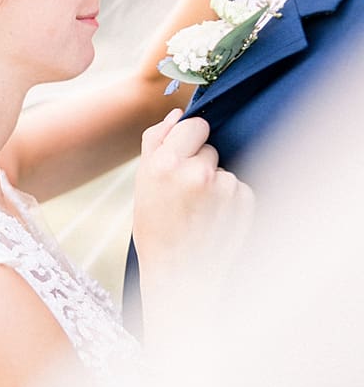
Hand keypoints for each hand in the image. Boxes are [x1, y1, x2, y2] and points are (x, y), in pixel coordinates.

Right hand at [133, 108, 253, 282]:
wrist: (179, 272)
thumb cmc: (155, 227)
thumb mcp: (142, 182)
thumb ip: (156, 142)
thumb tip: (176, 113)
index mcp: (165, 162)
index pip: (193, 125)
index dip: (189, 138)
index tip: (183, 156)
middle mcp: (196, 171)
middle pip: (209, 147)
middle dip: (200, 162)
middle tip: (186, 192)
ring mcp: (224, 186)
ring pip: (223, 168)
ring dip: (215, 182)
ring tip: (199, 210)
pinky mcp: (245, 201)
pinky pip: (239, 187)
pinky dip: (230, 199)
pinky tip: (215, 219)